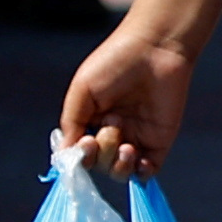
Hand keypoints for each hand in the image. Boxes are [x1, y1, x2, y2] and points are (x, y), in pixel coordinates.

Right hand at [60, 22, 194, 177]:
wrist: (155, 48)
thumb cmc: (115, 61)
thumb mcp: (83, 90)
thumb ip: (72, 123)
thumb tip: (63, 156)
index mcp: (91, 119)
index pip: (79, 151)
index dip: (79, 155)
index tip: (84, 144)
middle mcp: (112, 131)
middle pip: (98, 163)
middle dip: (100, 154)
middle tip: (110, 128)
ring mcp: (136, 138)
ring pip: (119, 171)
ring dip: (117, 165)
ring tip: (126, 146)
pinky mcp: (159, 141)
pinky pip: (146, 171)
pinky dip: (140, 172)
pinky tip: (138, 159)